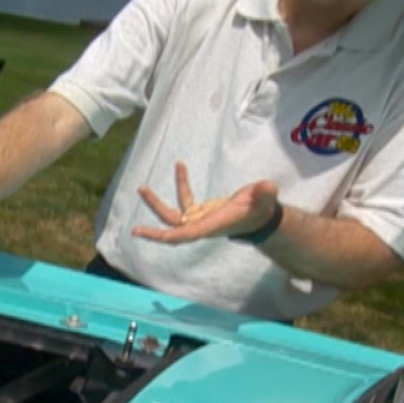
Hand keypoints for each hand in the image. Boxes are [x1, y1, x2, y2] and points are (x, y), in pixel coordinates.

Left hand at [131, 162, 279, 242]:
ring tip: (141, 188)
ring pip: (171, 215)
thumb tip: (269, 187)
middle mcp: (200, 225)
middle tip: (134, 231)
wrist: (259, 216)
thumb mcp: (265, 199)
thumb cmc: (261, 209)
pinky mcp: (198, 211)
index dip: (172, 236)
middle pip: (173, 230)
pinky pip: (183, 199)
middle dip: (154, 233)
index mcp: (212, 226)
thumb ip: (264, 193)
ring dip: (155, 203)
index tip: (159, 237)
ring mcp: (197, 219)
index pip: (188, 234)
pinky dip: (181, 183)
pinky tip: (180, 165)